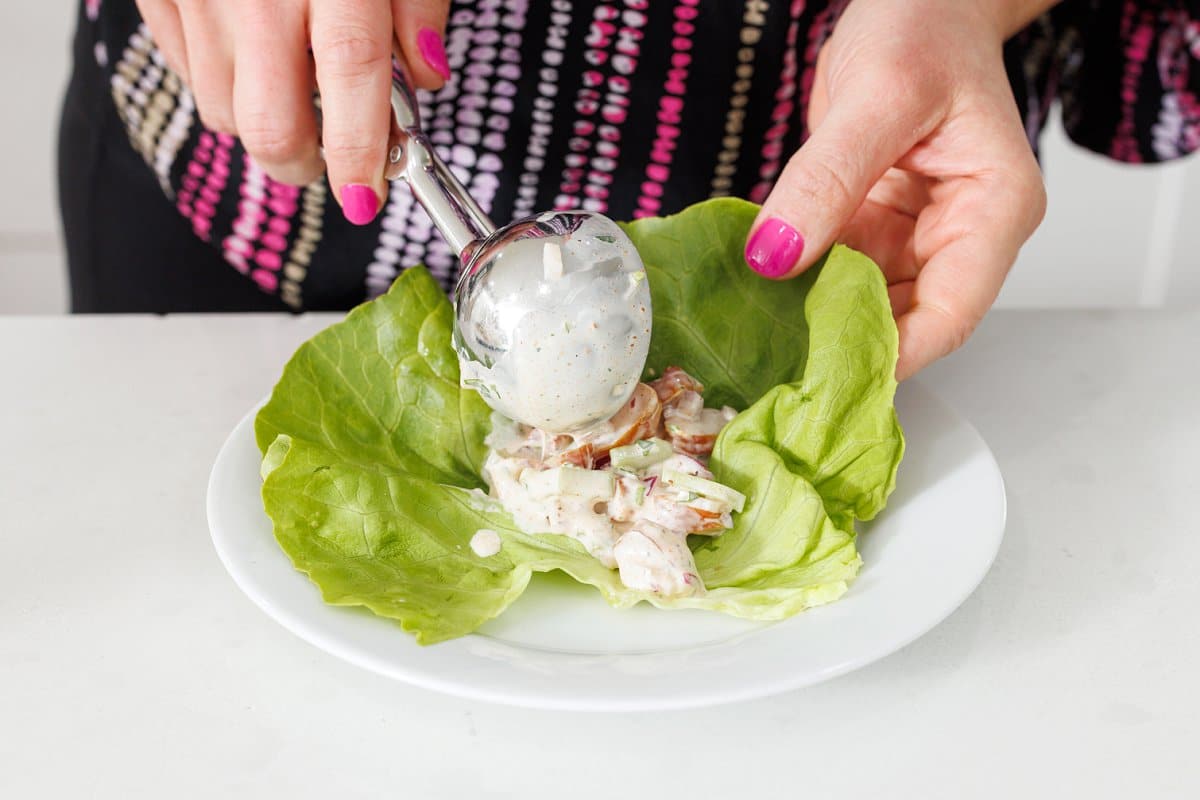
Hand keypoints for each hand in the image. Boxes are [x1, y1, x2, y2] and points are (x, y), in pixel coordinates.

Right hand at [135, 0, 451, 223]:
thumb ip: (416, 4)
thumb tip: (426, 78)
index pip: (348, 87)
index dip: (359, 156)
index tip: (366, 196)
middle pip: (269, 128)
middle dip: (307, 163)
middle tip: (334, 157)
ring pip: (222, 111)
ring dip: (264, 121)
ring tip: (293, 87)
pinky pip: (185, 71)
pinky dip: (222, 82)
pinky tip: (251, 52)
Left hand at [745, 0, 1050, 379]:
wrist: (915, 2)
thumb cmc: (925, 27)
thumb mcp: (877, 97)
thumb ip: (826, 179)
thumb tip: (775, 257)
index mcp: (994, 209)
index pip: (952, 313)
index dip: (894, 355)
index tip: (828, 379)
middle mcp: (961, 234)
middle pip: (907, 319)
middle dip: (845, 346)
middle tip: (778, 370)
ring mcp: (915, 234)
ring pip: (866, 304)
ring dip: (815, 322)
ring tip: (759, 343)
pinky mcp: (875, 227)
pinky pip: (837, 272)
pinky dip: (801, 287)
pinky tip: (760, 301)